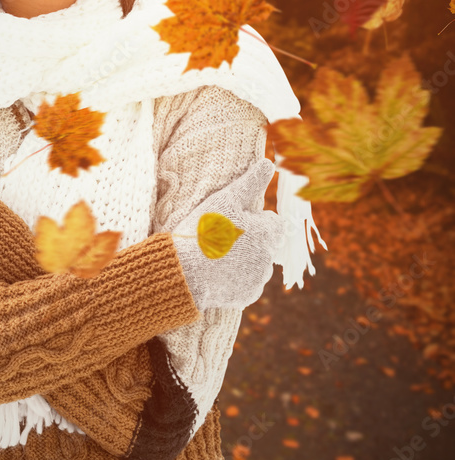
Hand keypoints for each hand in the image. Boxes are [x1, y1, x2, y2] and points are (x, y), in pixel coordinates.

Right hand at [170, 158, 287, 311]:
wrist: (185, 271)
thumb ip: (251, 182)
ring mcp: (259, 279)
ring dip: (246, 259)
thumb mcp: (226, 199)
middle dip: (252, 239)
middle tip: (224, 236)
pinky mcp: (248, 296)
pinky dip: (237, 278)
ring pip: (258, 264)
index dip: (255, 219)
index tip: (235, 220)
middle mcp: (269, 257)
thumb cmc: (204, 231)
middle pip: (266, 244)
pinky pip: (247, 283)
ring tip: (218, 254)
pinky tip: (218, 272)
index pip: (274, 223)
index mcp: (267, 233)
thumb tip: (269, 163)